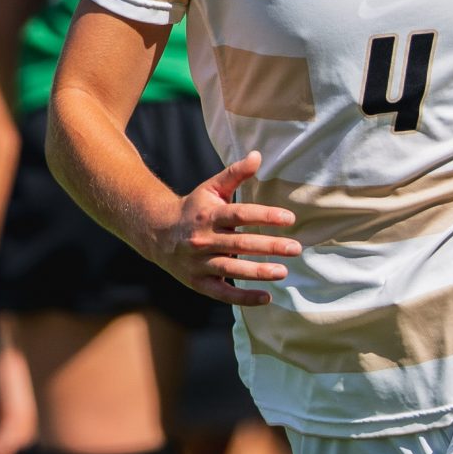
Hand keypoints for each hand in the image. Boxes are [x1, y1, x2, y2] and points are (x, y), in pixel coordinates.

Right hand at [142, 150, 300, 305]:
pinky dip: (244, 298)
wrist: (157, 233)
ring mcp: (200, 263)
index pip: (240, 214)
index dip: (265, 215)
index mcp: (209, 215)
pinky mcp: (198, 282)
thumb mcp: (211, 189)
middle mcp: (203, 240)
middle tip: (295, 248)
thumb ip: (235, 174)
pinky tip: (266, 297)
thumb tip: (258, 155)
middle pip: (240, 243)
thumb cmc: (193, 209)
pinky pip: (222, 293)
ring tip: (283, 271)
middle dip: (270, 246)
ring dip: (259, 272)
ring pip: (232, 269)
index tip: (289, 218)